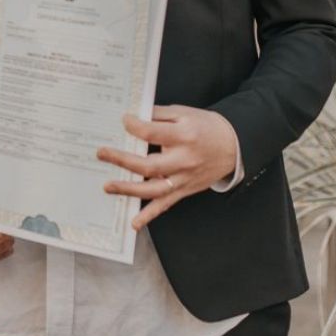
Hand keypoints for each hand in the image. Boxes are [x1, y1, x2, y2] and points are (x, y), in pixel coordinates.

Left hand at [97, 105, 238, 230]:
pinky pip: (166, 204)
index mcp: (183, 136)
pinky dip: (150, 215)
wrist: (234, 145)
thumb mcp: (184, 113)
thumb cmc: (206, 127)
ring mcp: (184, 178)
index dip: (134, 126)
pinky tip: (134, 223)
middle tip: (101, 153)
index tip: (124, 120)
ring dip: (129, 189)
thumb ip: (159, 115)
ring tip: (108, 186)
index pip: (152, 133)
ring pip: (154, 188)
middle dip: (122, 160)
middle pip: (149, 164)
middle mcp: (184, 160)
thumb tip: (134, 115)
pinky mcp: (185, 190)